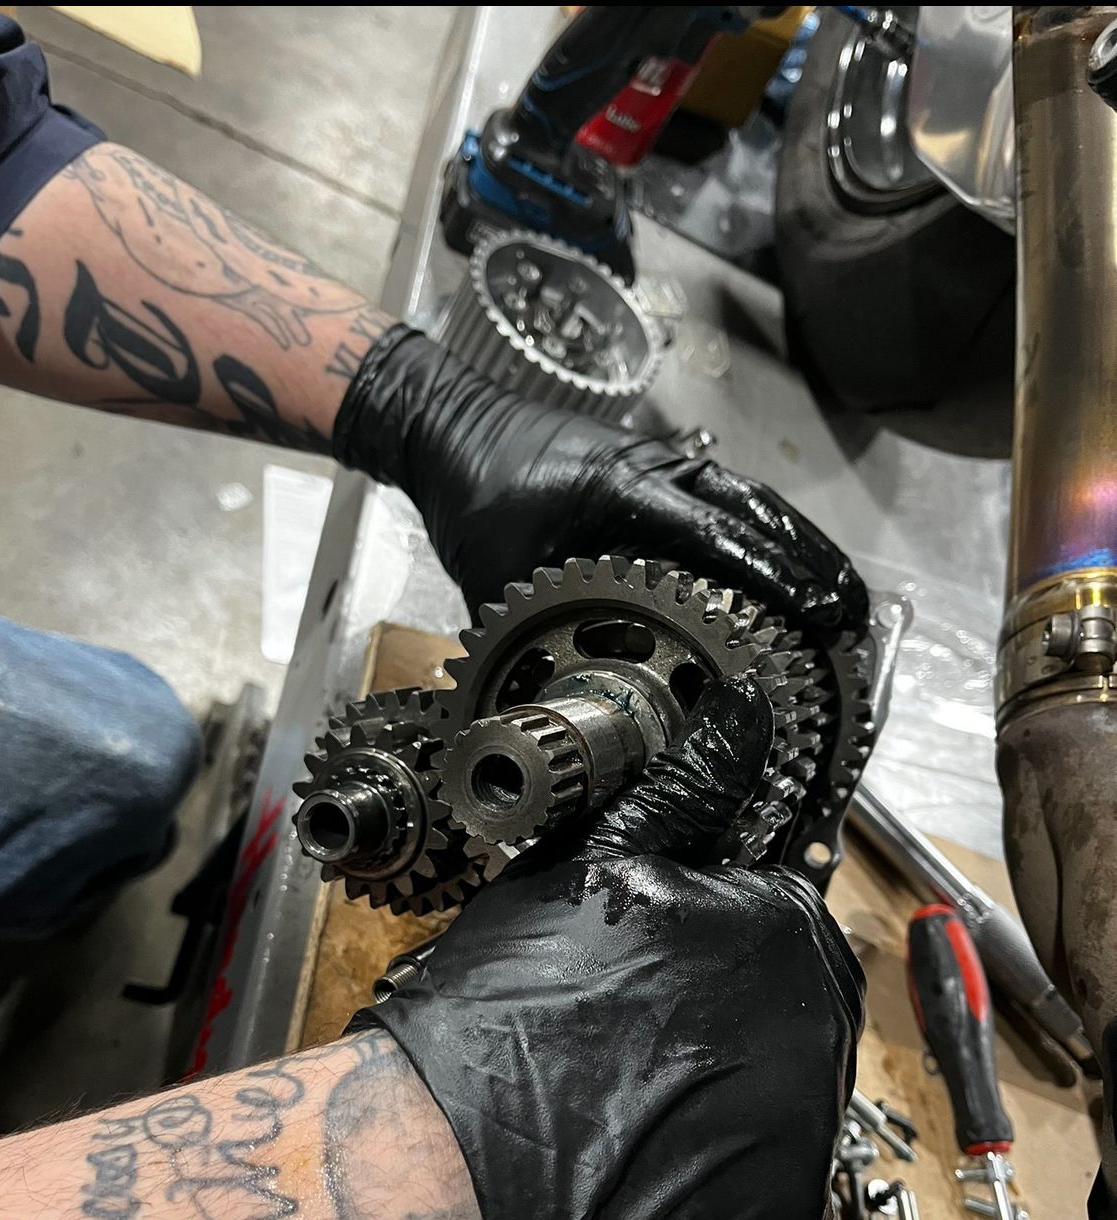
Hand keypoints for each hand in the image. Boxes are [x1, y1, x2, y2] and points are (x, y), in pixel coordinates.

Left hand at [331, 328, 867, 640]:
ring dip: (805, 551)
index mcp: (622, 489)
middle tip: (855, 620)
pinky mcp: (663, 475)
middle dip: (813, 567)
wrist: (450, 427)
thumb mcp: (493, 575)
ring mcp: (666, 466)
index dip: (774, 578)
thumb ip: (535, 632)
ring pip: (756, 505)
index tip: (819, 614)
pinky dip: (772, 539)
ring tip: (846, 602)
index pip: (716, 534)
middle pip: (759, 514)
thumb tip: (562, 705)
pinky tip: (796, 576)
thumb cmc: (472, 494)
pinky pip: (733, 504)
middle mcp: (658, 470)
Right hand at [364, 677, 863, 1219]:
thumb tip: (741, 712)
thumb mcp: (592, 865)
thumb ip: (684, 788)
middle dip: (723, 1005)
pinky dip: (723, 1162)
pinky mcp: (789, 1212)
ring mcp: (811, 1126)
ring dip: (727, 1080)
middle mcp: (821, 1020)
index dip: (704, 935)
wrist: (458, 1157)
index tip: (649, 965)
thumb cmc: (510, 1007)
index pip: (773, 911)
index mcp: (782, 923)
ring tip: (633, 1086)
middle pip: (788, 996)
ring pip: (783, 1080)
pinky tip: (650, 1144)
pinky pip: (773, 1170)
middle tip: (632, 1029)